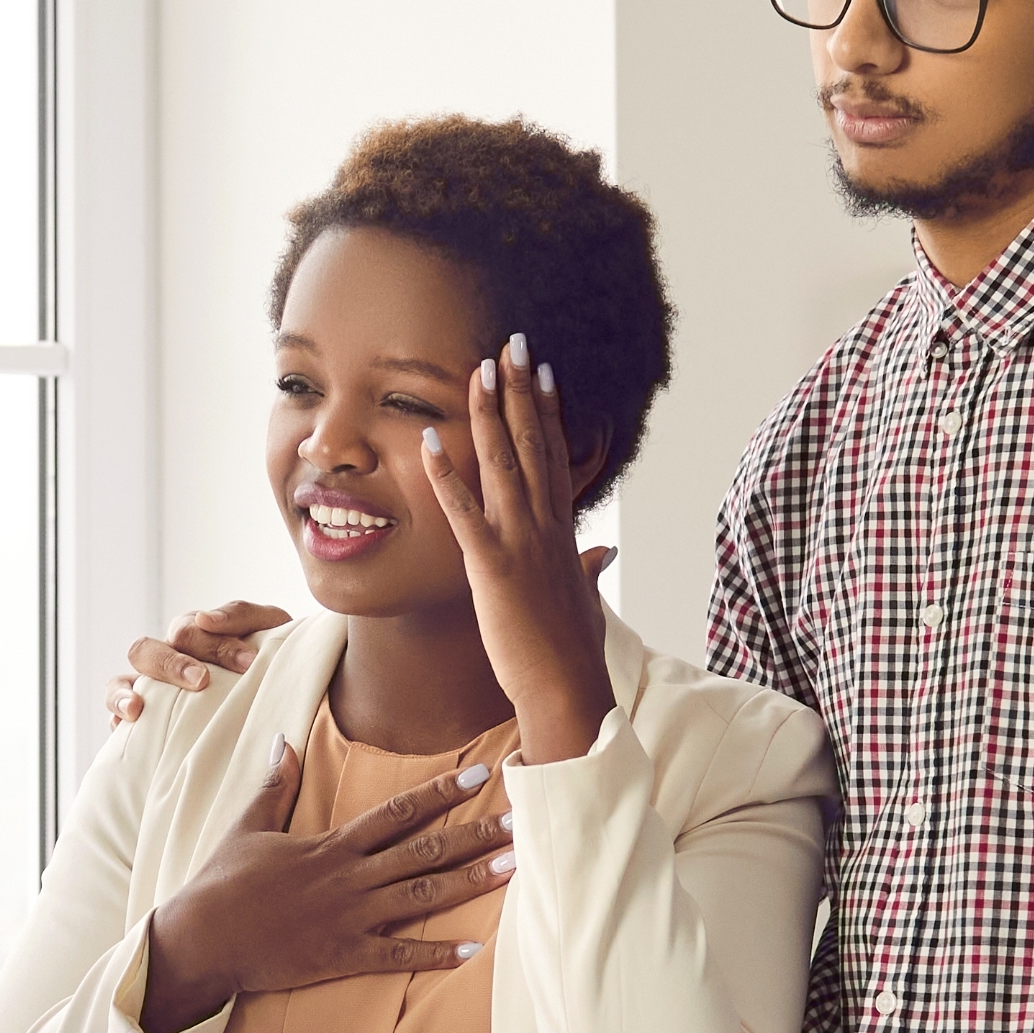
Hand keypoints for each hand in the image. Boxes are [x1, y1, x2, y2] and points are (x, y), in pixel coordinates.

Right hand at [106, 599, 291, 728]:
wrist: (278, 694)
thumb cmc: (269, 661)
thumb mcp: (268, 629)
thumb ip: (242, 615)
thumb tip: (206, 619)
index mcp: (194, 634)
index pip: (192, 630)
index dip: (217, 645)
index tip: (248, 662)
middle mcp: (166, 657)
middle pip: (146, 649)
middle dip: (171, 665)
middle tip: (201, 681)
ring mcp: (151, 688)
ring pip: (120, 679)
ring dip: (124, 691)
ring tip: (138, 708)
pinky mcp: (144, 719)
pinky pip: (116, 714)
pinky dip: (117, 715)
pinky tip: (128, 724)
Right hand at [135, 746, 509, 1032]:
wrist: (200, 938)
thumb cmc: (222, 882)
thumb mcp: (247, 826)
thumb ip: (274, 785)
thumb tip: (282, 740)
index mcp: (331, 845)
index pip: (397, 811)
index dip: (441, 792)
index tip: (481, 774)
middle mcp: (348, 878)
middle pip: (424, 851)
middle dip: (475, 834)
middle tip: (522, 821)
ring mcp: (348, 918)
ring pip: (421, 897)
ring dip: (470, 883)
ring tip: (514, 870)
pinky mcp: (341, 956)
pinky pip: (396, 956)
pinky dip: (434, 954)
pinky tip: (472, 950)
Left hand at [425, 334, 620, 762]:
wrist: (568, 689)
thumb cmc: (572, 652)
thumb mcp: (585, 601)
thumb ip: (591, 569)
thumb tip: (605, 552)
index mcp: (561, 532)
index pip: (555, 457)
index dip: (548, 411)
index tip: (543, 372)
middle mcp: (545, 527)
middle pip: (533, 445)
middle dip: (522, 391)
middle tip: (513, 343)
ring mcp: (521, 542)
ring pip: (505, 464)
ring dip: (490, 413)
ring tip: (479, 369)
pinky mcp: (493, 567)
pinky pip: (464, 513)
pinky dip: (446, 476)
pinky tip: (429, 441)